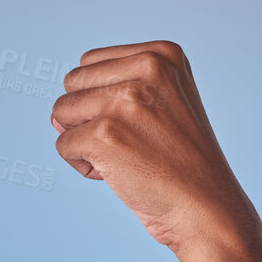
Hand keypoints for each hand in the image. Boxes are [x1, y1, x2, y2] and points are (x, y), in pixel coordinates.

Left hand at [50, 40, 254, 256]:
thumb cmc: (182, 163)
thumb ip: (111, 92)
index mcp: (161, 54)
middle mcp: (145, 69)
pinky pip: (63, 145)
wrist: (206, 208)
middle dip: (89, 117)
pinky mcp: (104, 134)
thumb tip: (55, 116)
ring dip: (84, 141)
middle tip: (132, 142)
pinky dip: (83, 165)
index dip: (103, 100)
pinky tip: (119, 173)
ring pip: (62, 113)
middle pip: (73, 84)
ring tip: (126, 156)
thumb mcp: (164, 104)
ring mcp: (124, 101)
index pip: (90, 63)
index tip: (140, 123)